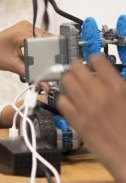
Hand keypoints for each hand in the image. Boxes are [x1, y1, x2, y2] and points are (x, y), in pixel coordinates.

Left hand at [0, 20, 49, 76]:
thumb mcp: (13, 66)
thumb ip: (31, 75)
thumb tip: (44, 84)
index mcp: (21, 32)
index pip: (45, 41)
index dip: (51, 53)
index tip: (54, 64)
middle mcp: (25, 26)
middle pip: (46, 39)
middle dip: (49, 52)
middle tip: (49, 65)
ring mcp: (24, 26)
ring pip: (43, 38)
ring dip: (44, 49)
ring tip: (42, 61)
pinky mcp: (23, 30)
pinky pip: (37, 38)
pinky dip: (39, 47)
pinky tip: (36, 55)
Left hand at [58, 56, 125, 182]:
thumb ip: (120, 87)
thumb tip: (109, 78)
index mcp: (118, 87)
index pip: (97, 60)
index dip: (94, 60)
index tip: (93, 63)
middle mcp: (99, 94)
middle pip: (76, 67)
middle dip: (78, 67)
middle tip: (80, 72)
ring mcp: (85, 108)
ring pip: (66, 81)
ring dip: (69, 80)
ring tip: (74, 85)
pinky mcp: (76, 122)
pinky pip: (61, 101)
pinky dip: (64, 99)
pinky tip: (70, 102)